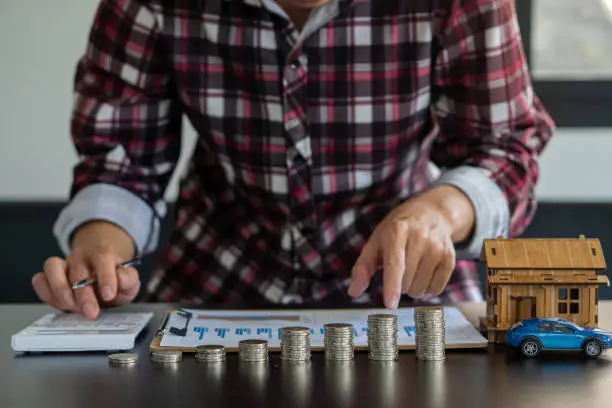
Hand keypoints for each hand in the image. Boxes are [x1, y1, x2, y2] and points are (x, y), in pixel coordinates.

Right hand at [32, 221, 138, 318]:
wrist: (100, 274)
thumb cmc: (114, 280)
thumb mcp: (129, 281)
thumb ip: (129, 280)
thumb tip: (123, 279)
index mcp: (103, 254)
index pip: (103, 258)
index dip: (106, 276)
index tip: (109, 294)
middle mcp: (81, 257)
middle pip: (78, 270)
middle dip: (84, 295)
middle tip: (91, 312)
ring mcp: (63, 264)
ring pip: (52, 266)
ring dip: (60, 289)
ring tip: (70, 306)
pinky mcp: (48, 276)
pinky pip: (39, 279)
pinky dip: (45, 292)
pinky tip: (58, 303)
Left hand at [348, 185, 474, 308]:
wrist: (431, 213)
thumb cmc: (397, 231)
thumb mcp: (376, 241)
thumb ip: (363, 267)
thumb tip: (353, 291)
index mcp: (397, 231)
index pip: (394, 264)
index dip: (391, 285)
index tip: (390, 304)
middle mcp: (420, 238)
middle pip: (406, 282)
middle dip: (398, 284)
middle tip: (399, 268)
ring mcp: (438, 248)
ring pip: (420, 289)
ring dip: (412, 287)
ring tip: (411, 269)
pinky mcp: (450, 258)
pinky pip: (436, 290)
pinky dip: (427, 288)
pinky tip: (424, 272)